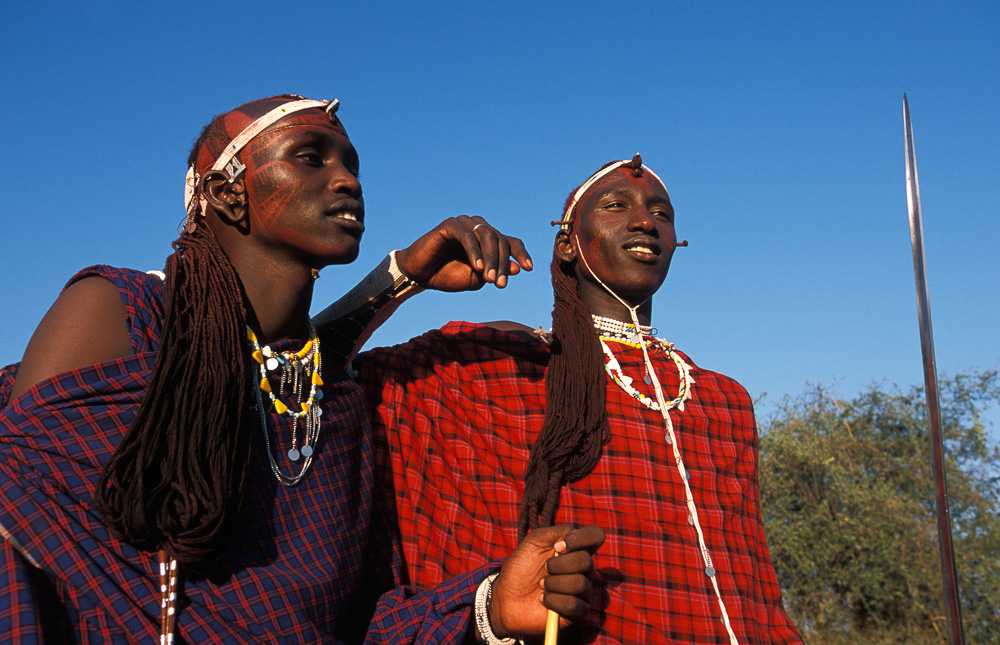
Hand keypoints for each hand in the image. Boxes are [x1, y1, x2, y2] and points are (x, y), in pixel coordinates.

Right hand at [394, 216, 531, 291]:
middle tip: (500, 284)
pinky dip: (474, 252)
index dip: (521, 253)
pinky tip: (477, 267)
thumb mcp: (476, 279)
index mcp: (488, 240)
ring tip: (490, 279)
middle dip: (502, 264)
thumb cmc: (448, 276)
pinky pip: (467, 236)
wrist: (420, 275)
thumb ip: (495, 272)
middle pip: (501, 240)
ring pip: (487, 236)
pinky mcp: (450, 224)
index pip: (511, 242)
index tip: (529, 268)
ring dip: (491, 259)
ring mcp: (465, 223)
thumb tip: (517, 268)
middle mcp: (479, 227)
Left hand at [488, 525, 604, 638]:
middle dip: (558, 565)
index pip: (596, 536)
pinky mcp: (578, 612)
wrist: (507, 595)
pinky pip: (575, 605)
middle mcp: (584, 569)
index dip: (581, 538)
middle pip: (586, 562)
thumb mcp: (536, 540)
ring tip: (541, 585)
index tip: (557, 545)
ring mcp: (583, 591)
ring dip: (554, 583)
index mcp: (576, 549)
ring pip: (580, 584)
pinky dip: (554, 600)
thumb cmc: (522, 565)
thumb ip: (559, 531)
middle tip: (544, 568)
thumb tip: (574, 535)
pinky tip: (543, 599)